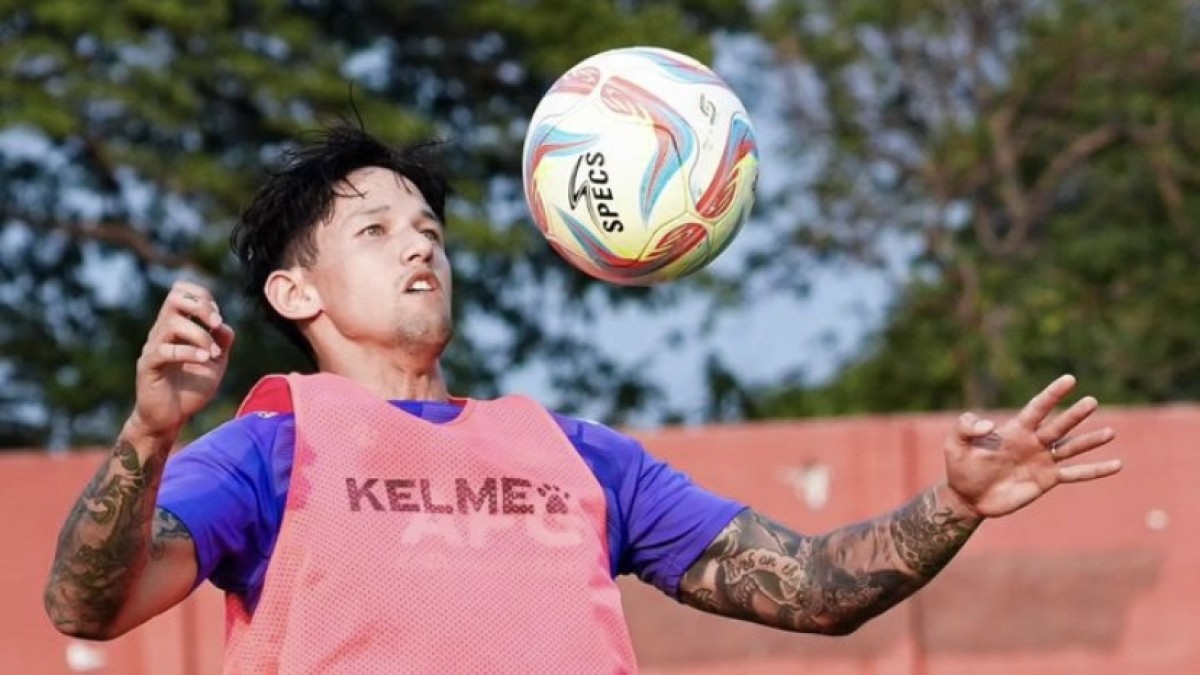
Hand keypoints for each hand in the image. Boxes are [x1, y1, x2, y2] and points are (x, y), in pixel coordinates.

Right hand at [130, 281, 235, 439]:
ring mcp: (153, 348)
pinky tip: (204, 360)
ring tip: (212, 354)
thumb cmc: (190, 390)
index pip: (181, 292)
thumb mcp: (215, 362)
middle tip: (215, 324)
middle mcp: (162, 332)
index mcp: (177, 327)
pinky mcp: (148, 366)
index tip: (217, 318)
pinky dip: (189, 352)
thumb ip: (222, 341)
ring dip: (200, 335)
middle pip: (174, 298)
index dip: (202, 296)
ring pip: (171, 323)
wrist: (170, 419)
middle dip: (200, 306)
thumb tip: (224, 324)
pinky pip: (165, 350)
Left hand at [942, 374, 1119, 517]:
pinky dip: (1095, 470)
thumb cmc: (961, 466)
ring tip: (1110, 432)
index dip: (1052, 394)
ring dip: (1090, 441)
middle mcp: (1033, 442)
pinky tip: (1117, 465)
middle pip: (1058, 426)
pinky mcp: (1047, 480)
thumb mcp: (955, 443)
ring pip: (1071, 448)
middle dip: (1074, 415)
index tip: (1069, 379)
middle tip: (1092, 402)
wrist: (967, 496)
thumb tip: (989, 425)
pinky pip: (1075, 474)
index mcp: (1015, 430)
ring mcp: (1042, 461)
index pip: (1038, 408)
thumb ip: (966, 427)